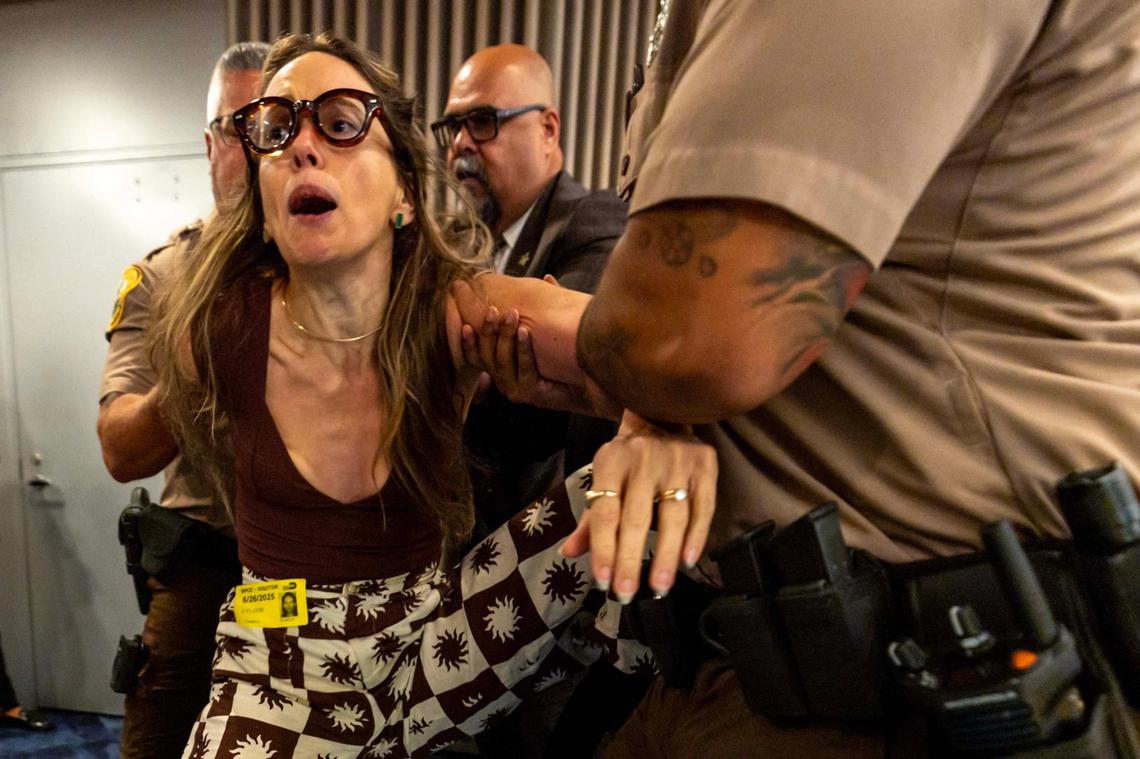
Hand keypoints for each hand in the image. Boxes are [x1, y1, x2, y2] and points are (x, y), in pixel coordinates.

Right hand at [452, 274, 619, 417]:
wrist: (590, 384)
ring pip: (501, 362)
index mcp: (503, 366)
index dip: (468, 341)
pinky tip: (525, 332)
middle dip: (489, 330)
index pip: (476, 355)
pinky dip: (522, 350)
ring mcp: (514, 389)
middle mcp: (504, 379)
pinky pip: (522, 369)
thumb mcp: (551, 328)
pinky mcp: (529, 394)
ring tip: (511, 315)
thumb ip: (546, 305)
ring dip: (504, 336)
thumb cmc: (569, 356)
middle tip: (494, 309)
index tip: (466, 322)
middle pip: (486, 355)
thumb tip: (547, 277)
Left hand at [562, 411, 717, 602]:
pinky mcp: (705, 466)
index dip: (603, 549)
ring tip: (659, 588)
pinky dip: (696, 536)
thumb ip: (589, 519)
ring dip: (665, 555)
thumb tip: (569, 553)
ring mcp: (677, 462)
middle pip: (636, 518)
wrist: (663, 414)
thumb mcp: (603, 478)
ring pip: (672, 516)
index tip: (603, 582)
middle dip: (630, 559)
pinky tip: (687, 562)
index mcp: (611, 462)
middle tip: (626, 595)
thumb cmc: (627, 458)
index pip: (604, 512)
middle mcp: (643, 461)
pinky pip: (703, 507)